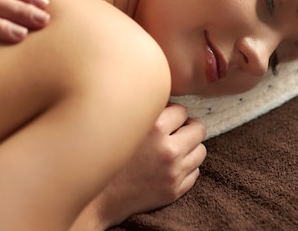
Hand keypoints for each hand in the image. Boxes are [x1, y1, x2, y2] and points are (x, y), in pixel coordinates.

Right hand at [80, 103, 206, 228]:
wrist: (96, 197)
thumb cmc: (106, 155)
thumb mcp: (122, 124)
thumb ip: (145, 110)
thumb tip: (164, 99)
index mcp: (154, 128)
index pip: (182, 111)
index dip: (172, 114)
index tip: (163, 119)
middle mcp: (167, 150)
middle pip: (198, 129)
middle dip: (187, 128)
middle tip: (173, 132)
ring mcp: (173, 172)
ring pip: (201, 151)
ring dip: (189, 147)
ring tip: (172, 148)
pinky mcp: (175, 190)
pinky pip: (195, 172)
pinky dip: (186, 167)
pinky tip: (168, 166)